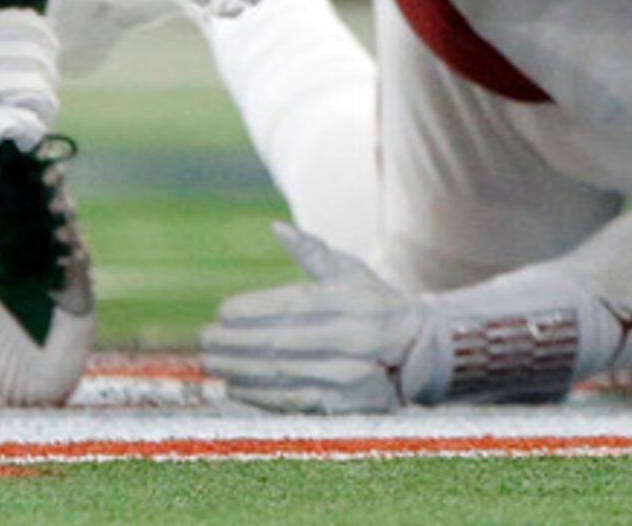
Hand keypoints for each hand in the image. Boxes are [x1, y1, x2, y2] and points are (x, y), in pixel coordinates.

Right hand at [0, 5, 58, 176]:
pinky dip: (33, 131)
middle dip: (48, 76)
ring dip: (45, 107)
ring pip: (37, 89)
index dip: (45, 37)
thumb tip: (36, 25)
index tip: (49, 49)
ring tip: (36, 118)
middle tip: (42, 93)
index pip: (25, 24)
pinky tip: (25, 139)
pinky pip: (25, 121)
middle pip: (36, 58)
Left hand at [202, 222, 424, 412]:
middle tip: (205, 340)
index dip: (254, 309)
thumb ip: (313, 253)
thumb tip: (276, 228)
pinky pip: (297, 401)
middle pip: (283, 341)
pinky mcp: (350, 403)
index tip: (222, 311)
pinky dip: (262, 395)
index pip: (294, 304)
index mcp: (352, 300)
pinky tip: (236, 387)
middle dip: (238, 342)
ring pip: (285, 373)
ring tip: (212, 364)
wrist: (426, 351)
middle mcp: (354, 336)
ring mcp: (353, 373)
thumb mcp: (352, 274)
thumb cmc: (377, 304)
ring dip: (242, 370)